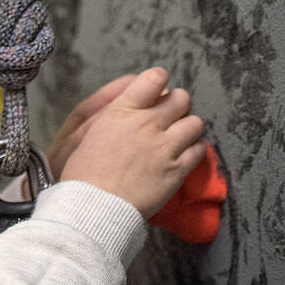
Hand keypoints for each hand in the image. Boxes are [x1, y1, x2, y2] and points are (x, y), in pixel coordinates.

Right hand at [59, 67, 206, 218]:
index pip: (153, 79)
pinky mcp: (176, 170)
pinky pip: (199, 150)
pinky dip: (195, 149)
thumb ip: (113, 115)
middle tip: (172, 115)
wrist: (94, 206)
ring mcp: (164, 147)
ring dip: (189, 127)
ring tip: (180, 136)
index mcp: (122, 111)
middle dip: (178, 104)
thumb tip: (129, 106)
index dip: (159, 81)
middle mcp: (146, 124)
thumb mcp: (90, 133)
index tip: (158, 90)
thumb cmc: (84, 174)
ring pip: (195, 122)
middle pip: (181, 98)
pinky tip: (184, 154)